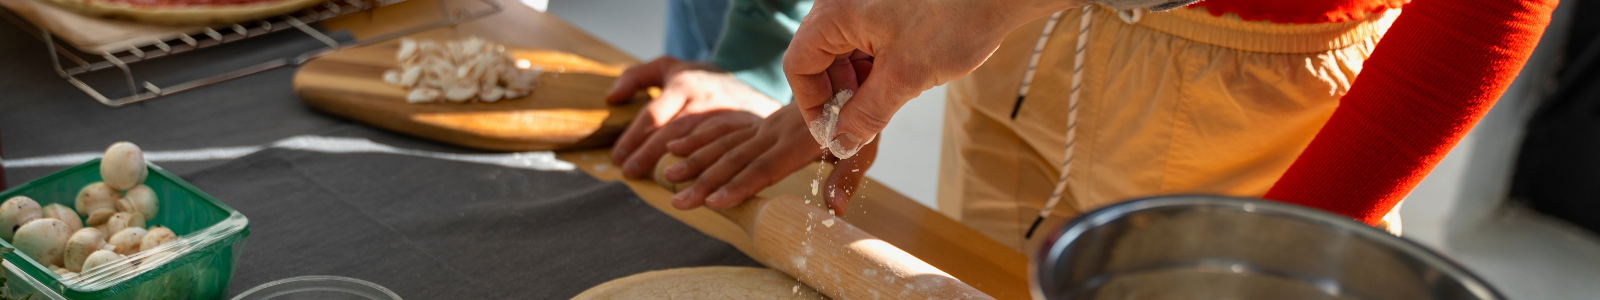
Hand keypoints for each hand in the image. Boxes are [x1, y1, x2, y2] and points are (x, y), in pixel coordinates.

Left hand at [607, 56, 783, 178]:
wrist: (752, 80)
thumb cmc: (700, 79)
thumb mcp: (668, 67)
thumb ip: (636, 77)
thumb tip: (611, 98)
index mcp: (684, 84)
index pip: (654, 114)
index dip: (633, 137)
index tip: (618, 158)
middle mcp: (704, 100)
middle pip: (671, 132)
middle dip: (648, 155)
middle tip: (629, 173)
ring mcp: (726, 116)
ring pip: (697, 145)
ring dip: (676, 168)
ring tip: (657, 183)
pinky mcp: (744, 131)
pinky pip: (723, 154)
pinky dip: (706, 170)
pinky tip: (692, 184)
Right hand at [662, 104, 879, 214]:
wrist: (848, 80)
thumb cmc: (855, 122)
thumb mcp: (861, 150)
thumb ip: (845, 179)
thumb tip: (835, 211)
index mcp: (799, 142)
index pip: (764, 168)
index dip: (739, 185)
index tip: (714, 202)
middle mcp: (775, 132)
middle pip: (735, 159)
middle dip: (704, 181)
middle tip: (679, 202)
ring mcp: (763, 126)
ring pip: (723, 143)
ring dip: (695, 160)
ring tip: (668, 175)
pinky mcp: (757, 123)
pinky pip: (723, 129)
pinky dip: (698, 137)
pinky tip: (675, 146)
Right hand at [783, 0, 1084, 156]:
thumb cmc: (956, 19)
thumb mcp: (905, 78)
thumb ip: (866, 115)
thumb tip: (841, 143)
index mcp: (835, 13)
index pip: (798, 65)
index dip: (812, 105)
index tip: (833, 133)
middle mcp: (842, 3)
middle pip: (818, 56)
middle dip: (837, 94)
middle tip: (860, 123)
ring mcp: (865, 2)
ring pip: (844, 51)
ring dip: (858, 83)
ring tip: (886, 102)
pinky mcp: (886, 5)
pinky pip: (866, 39)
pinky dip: (875, 65)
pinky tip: (899, 81)